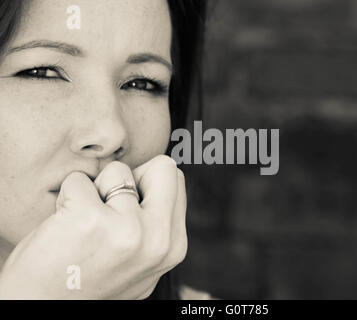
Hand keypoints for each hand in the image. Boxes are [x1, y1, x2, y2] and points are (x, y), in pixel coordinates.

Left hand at [0, 155, 186, 298]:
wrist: (44, 308)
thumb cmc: (87, 282)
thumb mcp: (140, 264)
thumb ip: (156, 226)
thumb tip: (162, 177)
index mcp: (173, 247)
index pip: (174, 181)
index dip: (147, 186)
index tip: (125, 209)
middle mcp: (158, 240)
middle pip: (162, 167)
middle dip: (133, 178)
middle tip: (109, 205)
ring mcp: (127, 230)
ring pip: (116, 171)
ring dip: (95, 190)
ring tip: (83, 223)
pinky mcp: (89, 220)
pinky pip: (78, 180)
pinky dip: (66, 196)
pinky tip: (63, 225)